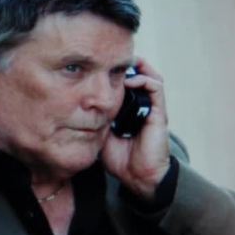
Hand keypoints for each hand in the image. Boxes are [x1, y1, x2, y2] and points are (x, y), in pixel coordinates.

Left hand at [101, 58, 170, 200]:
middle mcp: (143, 106)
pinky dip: (144, 79)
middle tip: (111, 57)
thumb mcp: (100, 134)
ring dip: (138, 66)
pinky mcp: (159, 113)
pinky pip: (156, 88)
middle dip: (127, 64)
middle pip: (140, 75)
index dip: (115, 72)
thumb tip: (75, 108)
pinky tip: (129, 80)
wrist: (138, 177)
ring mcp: (152, 108)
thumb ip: (93, 119)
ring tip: (123, 62)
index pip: (125, 83)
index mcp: (129, 109)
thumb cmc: (120, 159)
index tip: (99, 65)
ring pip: (150, 76)